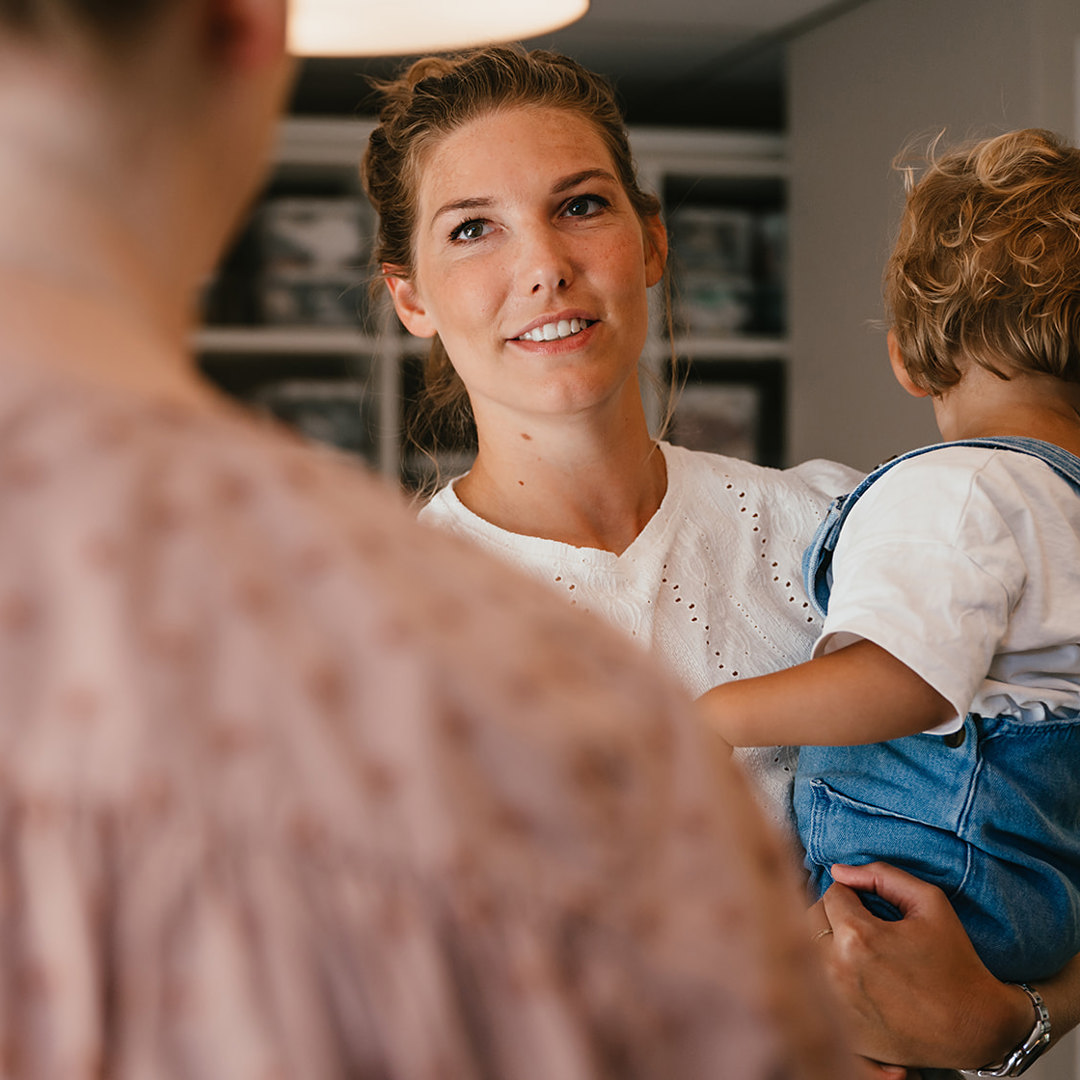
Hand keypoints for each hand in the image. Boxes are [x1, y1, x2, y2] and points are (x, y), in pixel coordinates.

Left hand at [816, 862, 1031, 1070]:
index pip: (832, 893)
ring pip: (807, 954)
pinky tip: (857, 981)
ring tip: (858, 950)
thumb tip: (839, 870)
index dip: (853, 894)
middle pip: (810, 920)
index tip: (871, 907)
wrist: (975, 1028)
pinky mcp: (839, 1029)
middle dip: (833, 914)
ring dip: (825, 944)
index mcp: (857, 935)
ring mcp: (835, 1003)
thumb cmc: (955, 961)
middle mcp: (837, 969)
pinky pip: (817, 989)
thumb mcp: (929, 903)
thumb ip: (882, 875)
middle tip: (861, 924)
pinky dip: (828, 979)